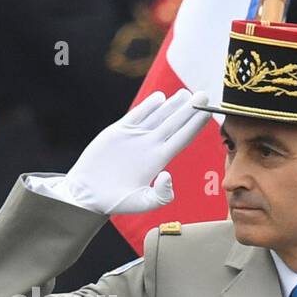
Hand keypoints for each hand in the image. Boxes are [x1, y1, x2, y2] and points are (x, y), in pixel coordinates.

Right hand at [62, 89, 209, 214]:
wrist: (88, 193)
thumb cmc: (115, 201)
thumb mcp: (141, 203)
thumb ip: (160, 195)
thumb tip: (169, 176)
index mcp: (158, 161)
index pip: (182, 138)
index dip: (196, 124)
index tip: (208, 112)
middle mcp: (150, 146)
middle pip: (174, 123)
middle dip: (189, 109)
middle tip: (204, 94)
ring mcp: (135, 137)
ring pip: (158, 116)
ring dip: (172, 104)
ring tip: (186, 93)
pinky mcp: (119, 132)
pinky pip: (137, 115)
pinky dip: (148, 106)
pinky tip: (160, 98)